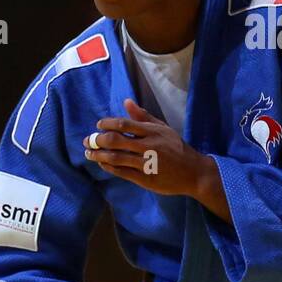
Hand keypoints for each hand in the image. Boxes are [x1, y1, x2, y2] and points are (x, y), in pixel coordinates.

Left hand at [82, 98, 214, 197]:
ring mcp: (146, 163)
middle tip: (88, 140)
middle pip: (115, 141)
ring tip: (89, 153)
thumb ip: (143, 116)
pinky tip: (102, 163)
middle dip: (97, 140)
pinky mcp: (145, 179)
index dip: (107, 124)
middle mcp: (148, 146)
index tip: (98, 125)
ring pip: (116, 158)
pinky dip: (109, 167)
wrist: (194, 172)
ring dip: (98, 155)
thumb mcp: (163, 128)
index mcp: (152, 132)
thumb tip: (126, 102)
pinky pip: (122, 172)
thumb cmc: (176, 148)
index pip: (124, 125)